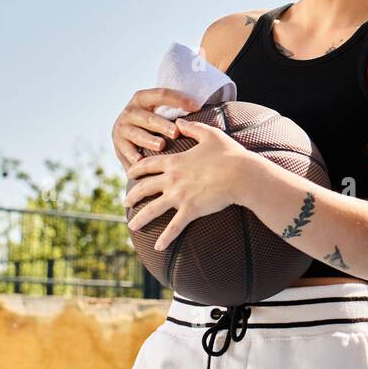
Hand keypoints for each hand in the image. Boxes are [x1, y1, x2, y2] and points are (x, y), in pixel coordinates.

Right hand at [111, 87, 203, 165]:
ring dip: (148, 139)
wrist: (130, 138)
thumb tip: (214, 107)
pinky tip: (141, 161)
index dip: (178, 99)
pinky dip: (132, 155)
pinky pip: (124, 150)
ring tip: (161, 145)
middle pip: (147, 116)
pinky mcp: (117, 143)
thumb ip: (180, 111)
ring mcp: (122, 127)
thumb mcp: (164, 113)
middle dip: (161, 124)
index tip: (197, 107)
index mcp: (143, 98)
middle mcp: (130, 110)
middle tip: (176, 132)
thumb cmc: (158, 125)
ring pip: (135, 132)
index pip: (161, 94)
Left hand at [123, 118, 249, 249]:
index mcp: (175, 161)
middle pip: (144, 188)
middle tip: (125, 201)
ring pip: (152, 209)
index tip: (129, 174)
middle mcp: (172, 179)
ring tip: (131, 225)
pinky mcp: (190, 210)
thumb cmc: (229, 154)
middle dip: (132, 195)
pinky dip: (165, 238)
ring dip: (140, 218)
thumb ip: (192, 127)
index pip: (148, 165)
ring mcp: (179, 196)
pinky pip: (174, 227)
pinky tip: (157, 247)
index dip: (136, 169)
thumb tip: (179, 121)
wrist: (241, 174)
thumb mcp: (210, 134)